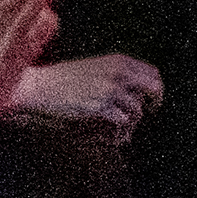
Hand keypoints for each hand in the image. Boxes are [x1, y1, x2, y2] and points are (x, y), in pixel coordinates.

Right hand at [11, 51, 163, 134]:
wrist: (40, 87)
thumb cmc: (65, 78)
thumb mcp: (96, 67)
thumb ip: (118, 73)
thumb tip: (139, 88)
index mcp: (118, 61)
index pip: (153, 73)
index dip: (156, 88)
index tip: (151, 100)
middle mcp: (118, 73)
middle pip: (154, 89)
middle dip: (154, 104)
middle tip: (148, 114)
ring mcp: (109, 90)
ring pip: (137, 110)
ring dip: (131, 123)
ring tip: (122, 131)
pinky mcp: (99, 106)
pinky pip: (122, 122)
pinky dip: (120, 131)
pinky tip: (113, 136)